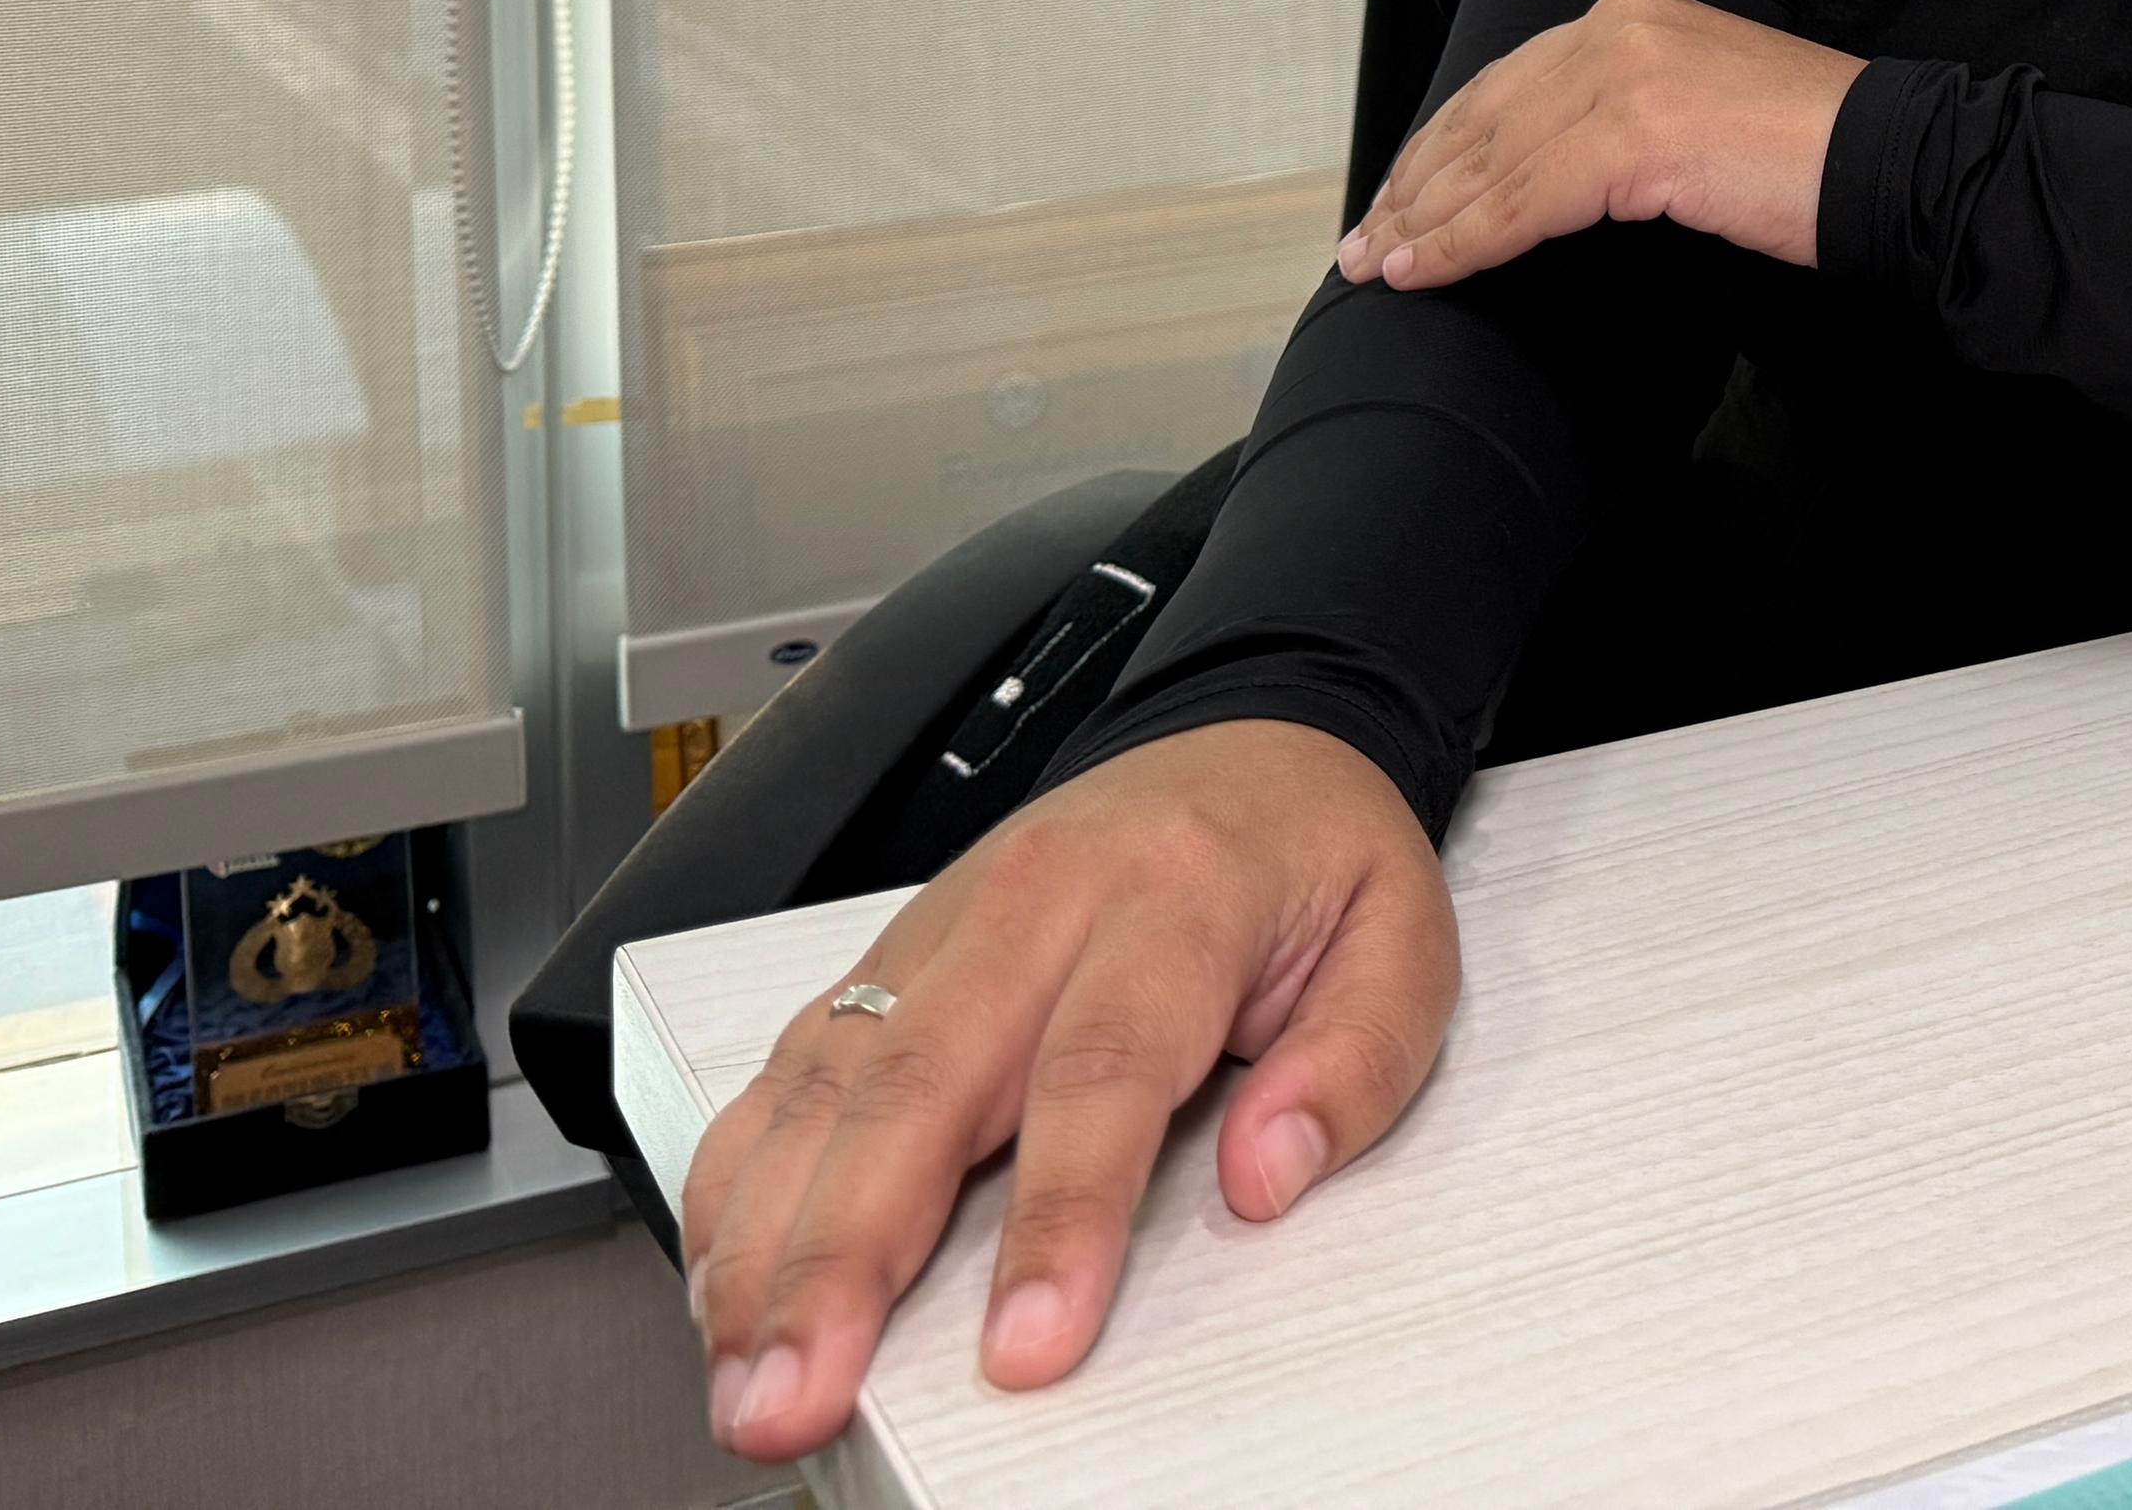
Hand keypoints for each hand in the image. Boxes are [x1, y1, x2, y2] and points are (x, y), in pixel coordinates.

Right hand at [679, 720, 1454, 1463]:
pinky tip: (727, 1276)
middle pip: (920, 1082)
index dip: (1058, 1219)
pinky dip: (745, 1177)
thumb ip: (1357, 1066)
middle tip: (802, 1390)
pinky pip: (794, 1062)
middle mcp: (1037, 899)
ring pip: (832, 1079)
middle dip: (845, 1257)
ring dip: (770, 1240)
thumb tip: (1270, 1174)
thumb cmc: (1314, 859)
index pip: (1101, 1070)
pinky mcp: (890, 954)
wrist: (1251, 741)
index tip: (1026, 1345)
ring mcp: (945, 922)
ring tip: (746, 1373)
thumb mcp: (1403, 944)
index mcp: (1175, 892)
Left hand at [1339, 0, 1862, 293]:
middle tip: (1366, 242)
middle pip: (1484, 116)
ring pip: (1492, 160)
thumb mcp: (1700, 108)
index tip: (1400, 197)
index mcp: (1634, 15)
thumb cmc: (1808, 154)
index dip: (1442, 145)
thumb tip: (1545, 178)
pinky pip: (1525, 198)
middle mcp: (1620, 28)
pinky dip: (1468, 240)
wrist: (1887, 161)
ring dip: (1426, 221)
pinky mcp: (1638, 134)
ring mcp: (1628, 75)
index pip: (1507, 84)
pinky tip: (1429, 268)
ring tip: (1380, 265)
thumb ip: (1623, 118)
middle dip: (1416, 185)